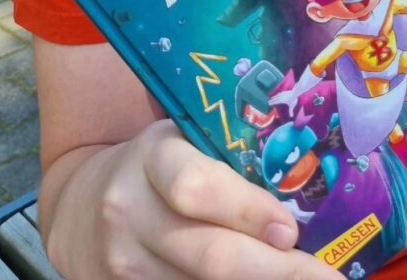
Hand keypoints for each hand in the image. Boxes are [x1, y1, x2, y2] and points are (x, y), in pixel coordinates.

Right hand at [47, 118, 336, 279]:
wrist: (82, 204)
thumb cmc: (157, 164)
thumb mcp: (181, 141)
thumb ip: (226, 154)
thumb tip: (307, 170)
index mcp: (152, 157)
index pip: (197, 189)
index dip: (247, 212)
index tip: (291, 230)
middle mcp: (130, 211)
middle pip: (208, 254)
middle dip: (274, 269)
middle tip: (324, 276)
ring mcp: (123, 262)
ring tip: (305, 279)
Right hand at [269, 88, 298, 114]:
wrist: (295, 93)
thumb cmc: (293, 100)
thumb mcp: (292, 106)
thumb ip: (290, 111)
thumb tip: (292, 116)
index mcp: (282, 100)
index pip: (276, 102)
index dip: (272, 103)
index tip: (269, 104)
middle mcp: (281, 97)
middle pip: (275, 99)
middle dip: (272, 100)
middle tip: (268, 102)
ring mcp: (283, 94)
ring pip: (277, 96)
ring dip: (274, 97)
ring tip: (272, 98)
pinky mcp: (285, 92)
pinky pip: (280, 93)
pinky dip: (278, 94)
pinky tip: (278, 94)